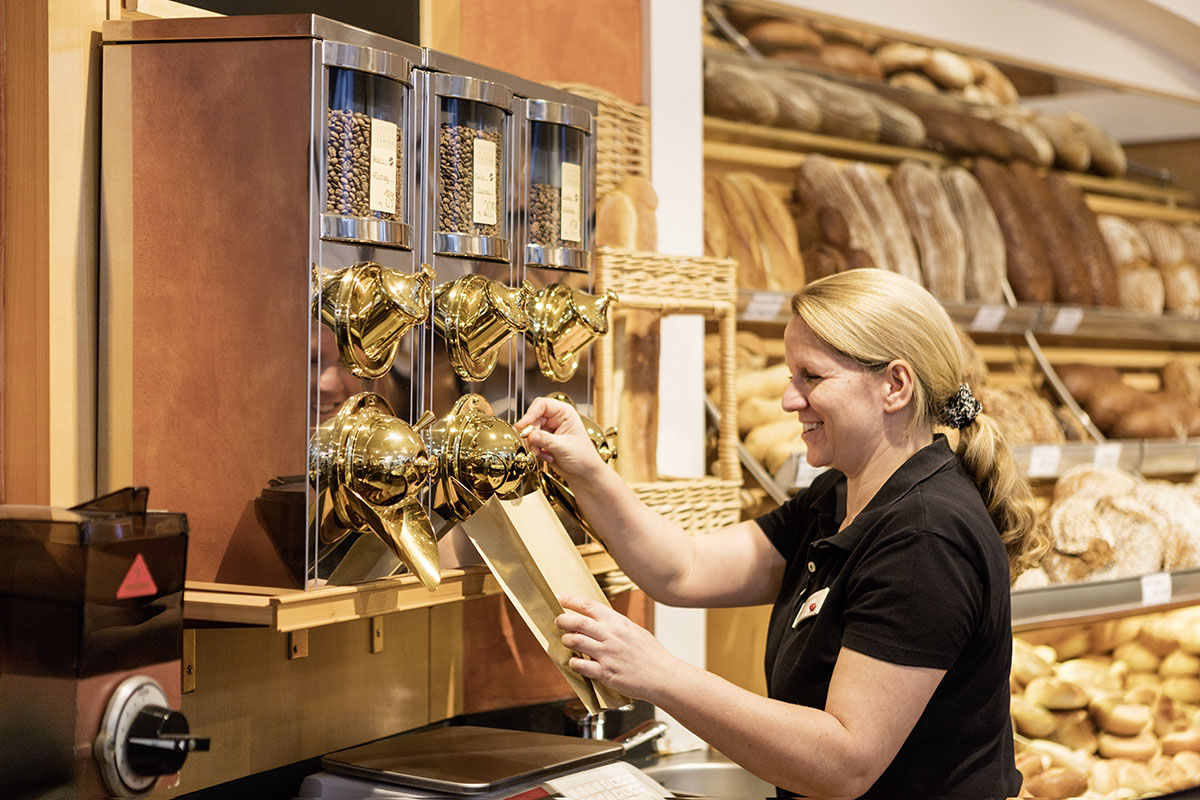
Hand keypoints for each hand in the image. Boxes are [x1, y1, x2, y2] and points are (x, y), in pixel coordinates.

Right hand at [515, 396, 606, 482]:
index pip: (542, 405)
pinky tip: (546, 456)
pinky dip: (536, 450)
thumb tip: (529, 435)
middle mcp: (556, 419)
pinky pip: (532, 442)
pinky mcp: (544, 441)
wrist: (584, 473)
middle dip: (531, 433)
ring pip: (530, 431)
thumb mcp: (563, 447)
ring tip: (544, 453)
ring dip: (534, 444)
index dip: (530, 413)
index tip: (522, 425)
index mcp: (565, 413)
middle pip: (533, 418)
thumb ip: (545, 440)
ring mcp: (549, 430)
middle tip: (533, 443)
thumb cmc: (583, 457)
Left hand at [555, 594, 686, 700]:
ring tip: (567, 641)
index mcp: (618, 622)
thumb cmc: (651, 654)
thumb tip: (598, 619)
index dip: (570, 600)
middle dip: (562, 620)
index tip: (559, 597)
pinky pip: (581, 665)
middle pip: (577, 621)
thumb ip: (615, 624)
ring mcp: (607, 654)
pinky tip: (575, 662)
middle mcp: (611, 635)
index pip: (589, 606)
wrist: (663, 676)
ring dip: (566, 640)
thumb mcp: (634, 630)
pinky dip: (573, 662)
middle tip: (558, 621)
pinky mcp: (606, 673)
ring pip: (575, 641)